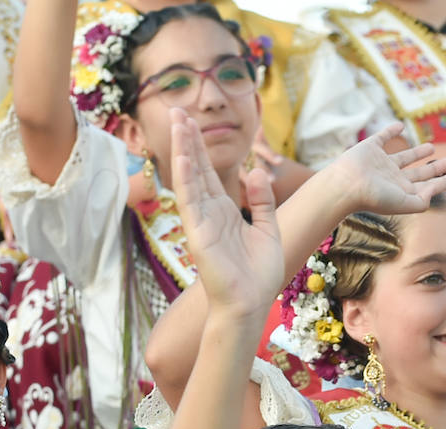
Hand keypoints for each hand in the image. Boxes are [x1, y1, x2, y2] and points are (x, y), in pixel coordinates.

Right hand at [170, 109, 283, 320]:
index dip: (200, 147)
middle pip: (195, 168)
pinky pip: (190, 201)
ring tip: (177, 121)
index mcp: (223, 212)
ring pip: (189, 178)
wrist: (251, 303)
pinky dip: (186, 178)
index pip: (208, 172)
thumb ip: (262, 200)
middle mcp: (208, 213)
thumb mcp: (268, 229)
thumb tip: (255, 171)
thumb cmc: (258, 273)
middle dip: (187, 139)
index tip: (192, 121)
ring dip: (182, 149)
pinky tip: (181, 156)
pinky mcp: (198, 234)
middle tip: (177, 109)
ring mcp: (201, 222)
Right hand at [324, 123, 445, 215]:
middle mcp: (393, 178)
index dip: (444, 182)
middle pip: (419, 173)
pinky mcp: (370, 148)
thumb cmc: (375, 197)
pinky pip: (383, 137)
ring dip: (418, 152)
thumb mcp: (405, 203)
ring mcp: (381, 163)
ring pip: (404, 156)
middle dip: (435, 168)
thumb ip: (423, 200)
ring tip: (432, 146)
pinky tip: (400, 126)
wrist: (348, 185)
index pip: (427, 186)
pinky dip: (391, 131)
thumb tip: (435, 190)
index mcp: (402, 192)